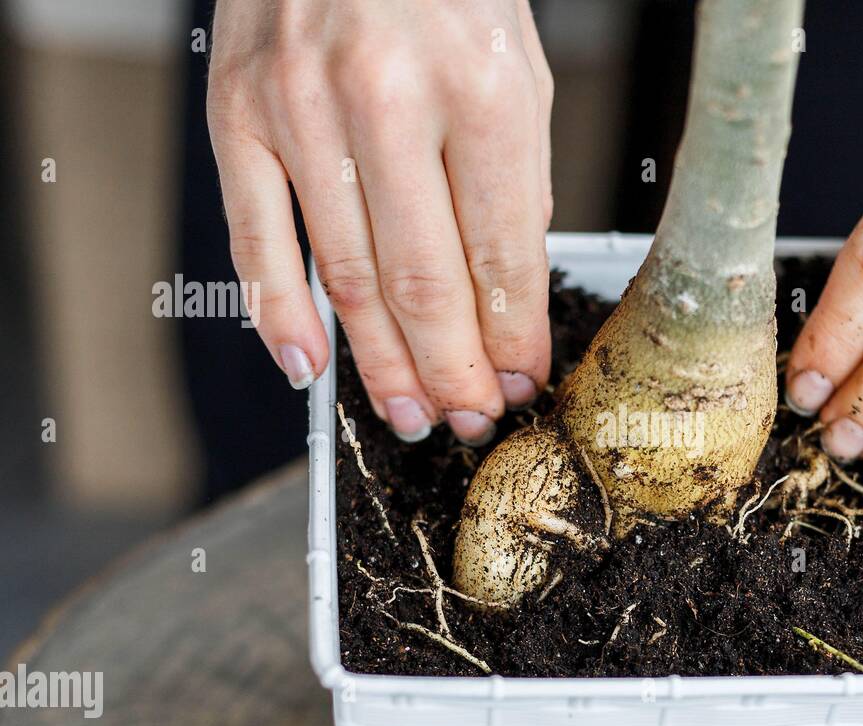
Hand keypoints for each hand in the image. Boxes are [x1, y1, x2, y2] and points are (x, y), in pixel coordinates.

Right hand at [208, 0, 553, 444]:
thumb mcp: (518, 72)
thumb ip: (516, 183)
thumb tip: (509, 295)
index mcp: (480, 89)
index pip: (502, 252)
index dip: (514, 334)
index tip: (523, 379)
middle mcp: (386, 101)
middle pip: (425, 282)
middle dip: (456, 369)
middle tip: (471, 416)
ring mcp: (301, 110)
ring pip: (349, 278)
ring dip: (385, 364)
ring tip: (414, 415)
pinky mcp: (238, 115)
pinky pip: (257, 240)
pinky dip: (281, 316)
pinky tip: (312, 370)